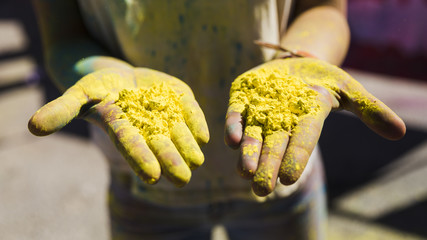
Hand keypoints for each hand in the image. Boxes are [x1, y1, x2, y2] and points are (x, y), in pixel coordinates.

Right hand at [29, 66, 208, 186]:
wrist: (120, 78)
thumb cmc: (96, 89)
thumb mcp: (77, 96)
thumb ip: (61, 111)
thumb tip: (32, 128)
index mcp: (123, 131)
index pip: (131, 146)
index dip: (140, 159)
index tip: (152, 176)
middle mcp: (147, 129)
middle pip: (160, 147)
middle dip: (171, 162)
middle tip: (182, 178)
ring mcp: (165, 116)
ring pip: (179, 135)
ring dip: (188, 147)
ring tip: (197, 159)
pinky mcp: (179, 101)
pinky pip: (191, 113)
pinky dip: (197, 123)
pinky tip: (204, 135)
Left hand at [225, 58, 405, 195]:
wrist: (295, 63)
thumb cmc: (322, 79)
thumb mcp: (348, 89)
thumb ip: (369, 109)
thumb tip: (399, 132)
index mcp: (307, 119)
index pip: (303, 141)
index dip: (296, 158)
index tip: (288, 180)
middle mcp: (281, 120)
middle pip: (274, 146)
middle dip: (268, 167)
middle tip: (261, 189)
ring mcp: (259, 110)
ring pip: (252, 136)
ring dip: (247, 153)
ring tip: (244, 172)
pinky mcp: (242, 97)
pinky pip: (234, 114)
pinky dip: (232, 126)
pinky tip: (230, 140)